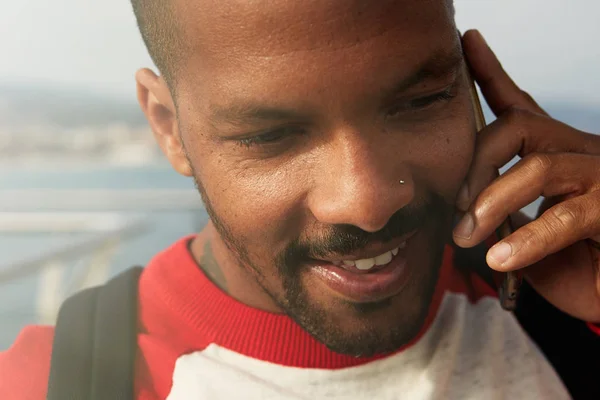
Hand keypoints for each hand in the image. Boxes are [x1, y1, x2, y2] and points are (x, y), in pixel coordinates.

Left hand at [453, 30, 599, 322]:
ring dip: (493, 204)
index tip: (469, 42)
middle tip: (455, 207)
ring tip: (466, 237)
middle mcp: (579, 154)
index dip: (492, 74)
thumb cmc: (567, 265)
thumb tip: (453, 207)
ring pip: (536, 168)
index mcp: (553, 154)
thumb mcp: (519, 234)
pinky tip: (500, 258)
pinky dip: (527, 240)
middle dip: (475, 164)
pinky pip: (566, 216)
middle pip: (517, 127)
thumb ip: (493, 214)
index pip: (519, 107)